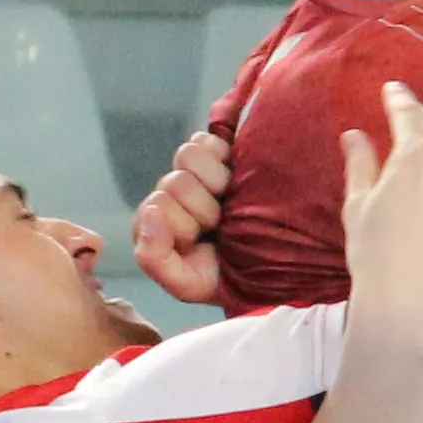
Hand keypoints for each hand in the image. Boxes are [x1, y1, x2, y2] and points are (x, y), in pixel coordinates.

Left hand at [130, 119, 235, 304]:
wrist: (272, 262)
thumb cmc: (227, 276)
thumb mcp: (189, 283)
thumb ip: (154, 258)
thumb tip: (150, 211)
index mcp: (155, 221)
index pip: (155, 205)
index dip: (182, 227)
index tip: (201, 244)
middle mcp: (170, 194)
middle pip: (175, 182)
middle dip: (203, 210)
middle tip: (218, 226)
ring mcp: (193, 171)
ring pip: (188, 155)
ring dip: (215, 181)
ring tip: (227, 201)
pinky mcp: (215, 153)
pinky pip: (204, 139)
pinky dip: (218, 153)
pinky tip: (231, 173)